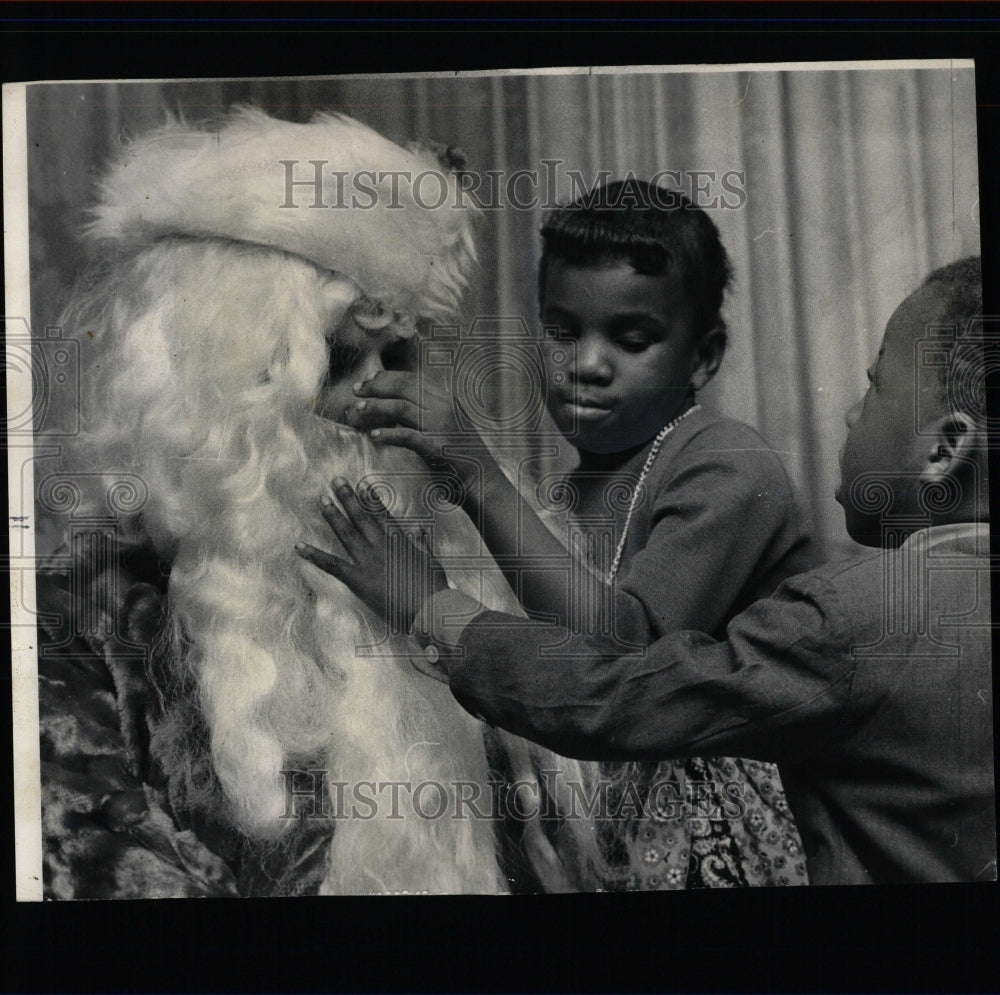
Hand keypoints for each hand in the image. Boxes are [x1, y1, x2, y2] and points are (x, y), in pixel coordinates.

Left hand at [295, 477, 447, 631]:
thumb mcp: (431, 561)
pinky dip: (314, 555)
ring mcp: (368, 561)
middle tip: (336, 481)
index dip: (372, 499)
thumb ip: (422, 544)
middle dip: (348, 498)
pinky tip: (299, 546)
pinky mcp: (358, 579)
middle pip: (362, 517)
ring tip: (322, 500)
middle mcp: (381, 546)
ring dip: (333, 515)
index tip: (363, 484)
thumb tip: (419, 529)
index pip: (383, 515)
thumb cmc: (433, 588)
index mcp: (400, 541)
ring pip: (346, 533)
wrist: (429, 607)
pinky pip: (332, 565)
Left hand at [342, 371, 481, 483]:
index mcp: (448, 400)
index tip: (368, 380)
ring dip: (376, 407)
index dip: (387, 378)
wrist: (484, 481)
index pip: (413, 379)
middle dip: (377, 386)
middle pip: (405, 387)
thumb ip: (427, 414)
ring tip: (358, 409)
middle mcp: (445, 407)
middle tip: (357, 390)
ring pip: (402, 407)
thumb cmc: (463, 457)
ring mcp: (442, 426)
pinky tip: (374, 436)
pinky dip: (388, 434)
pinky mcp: (437, 446)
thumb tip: (396, 409)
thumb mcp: (448, 426)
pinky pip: (407, 435)